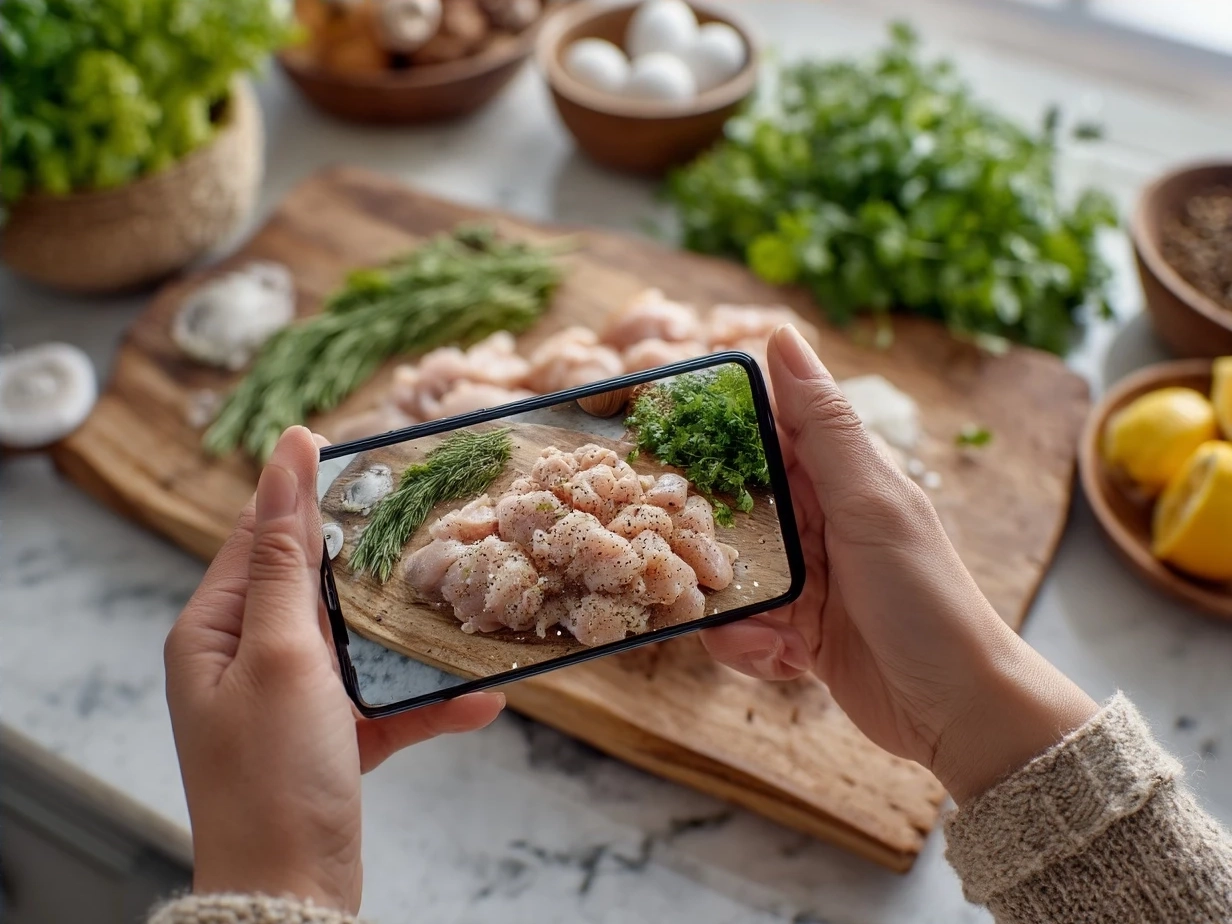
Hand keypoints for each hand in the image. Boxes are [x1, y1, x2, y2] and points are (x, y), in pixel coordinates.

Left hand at [164, 426, 503, 911]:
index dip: (308, 490)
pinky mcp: (330, 740)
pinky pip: (384, 704)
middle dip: (373, 559)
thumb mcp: (282, 653)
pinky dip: (426, 702)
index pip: (261, 534)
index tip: (367, 451)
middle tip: (434, 517)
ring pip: (359, 642)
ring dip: (410, 634)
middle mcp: (247, 659)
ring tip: (463, 602)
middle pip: (316, 585)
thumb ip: (288, 556)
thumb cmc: (273, 775)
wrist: (290, 896)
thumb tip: (286, 454)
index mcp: (215, 630)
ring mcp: (290, 702)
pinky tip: (480, 698)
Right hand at [703, 326, 1096, 803]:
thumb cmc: (925, 598)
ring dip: (729, 609)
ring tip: (764, 633)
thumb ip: (823, 425)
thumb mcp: (871, 503)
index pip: (761, 433)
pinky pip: (738, 628)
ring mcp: (802, 577)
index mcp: (837, 476)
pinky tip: (780, 660)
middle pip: (726, 509)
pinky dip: (748, 647)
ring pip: (724, 574)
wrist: (958, 709)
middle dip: (702, 538)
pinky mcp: (793, 630)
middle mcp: (814, 520)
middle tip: (684, 559)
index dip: (708, 433)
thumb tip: (782, 335)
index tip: (657, 442)